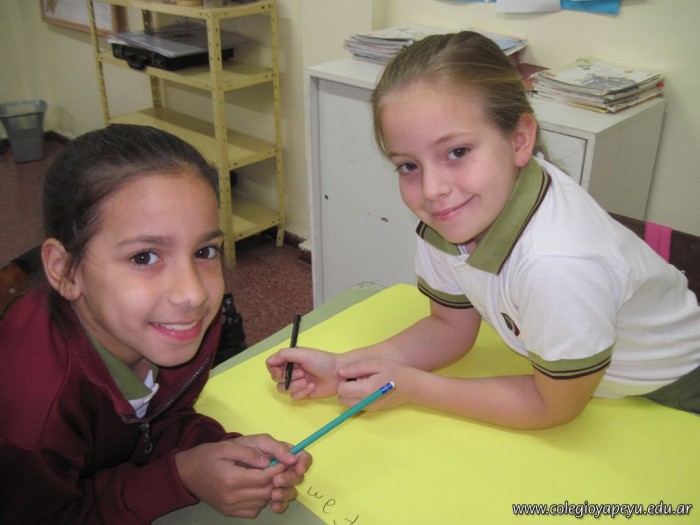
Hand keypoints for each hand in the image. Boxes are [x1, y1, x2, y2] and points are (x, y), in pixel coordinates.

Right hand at [175, 434, 311, 517]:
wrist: (185, 473)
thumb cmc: (206, 456)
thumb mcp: (226, 446)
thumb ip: (248, 454)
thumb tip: (269, 461)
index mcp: (231, 479)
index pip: (264, 477)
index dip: (279, 468)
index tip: (287, 460)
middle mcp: (232, 497)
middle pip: (266, 492)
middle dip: (278, 479)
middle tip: (284, 467)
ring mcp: (230, 508)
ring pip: (262, 503)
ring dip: (271, 490)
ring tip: (272, 476)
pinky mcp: (229, 512)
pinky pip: (253, 511)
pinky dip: (261, 501)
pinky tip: (258, 488)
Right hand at [266, 347, 341, 399]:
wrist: (339, 374)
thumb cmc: (322, 361)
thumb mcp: (303, 353)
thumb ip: (284, 355)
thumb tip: (268, 361)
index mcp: (290, 360)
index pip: (272, 365)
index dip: (273, 369)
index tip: (281, 371)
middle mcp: (291, 371)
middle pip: (275, 379)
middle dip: (288, 377)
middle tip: (302, 373)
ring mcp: (296, 383)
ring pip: (283, 389)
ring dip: (294, 386)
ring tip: (307, 380)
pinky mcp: (302, 393)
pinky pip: (293, 397)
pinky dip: (302, 392)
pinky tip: (312, 386)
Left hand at [336, 359, 416, 409]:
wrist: (413, 387)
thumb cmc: (396, 372)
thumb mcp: (376, 364)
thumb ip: (357, 368)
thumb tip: (340, 372)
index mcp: (367, 390)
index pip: (342, 389)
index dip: (344, 380)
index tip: (353, 374)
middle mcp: (366, 403)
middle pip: (342, 399)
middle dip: (345, 388)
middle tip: (357, 379)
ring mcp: (370, 409)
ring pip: (348, 404)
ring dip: (350, 394)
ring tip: (363, 383)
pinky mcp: (373, 411)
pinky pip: (357, 406)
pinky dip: (357, 398)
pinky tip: (368, 389)